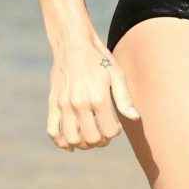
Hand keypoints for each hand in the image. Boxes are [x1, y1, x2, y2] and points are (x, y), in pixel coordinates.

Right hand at [47, 36, 139, 151]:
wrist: (73, 44)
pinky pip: (53, 131)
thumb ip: (124, 99)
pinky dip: (61, 141)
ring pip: (72, 139)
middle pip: (91, 139)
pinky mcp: (53, 103)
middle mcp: (79, 104)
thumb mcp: (116, 74)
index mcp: (98, 98)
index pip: (109, 132)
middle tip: (104, 133)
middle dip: (101, 140)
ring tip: (90, 135)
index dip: (115, 132)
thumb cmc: (98, 59)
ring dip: (83, 143)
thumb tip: (135, 118)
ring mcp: (63, 105)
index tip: (115, 125)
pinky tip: (71, 141)